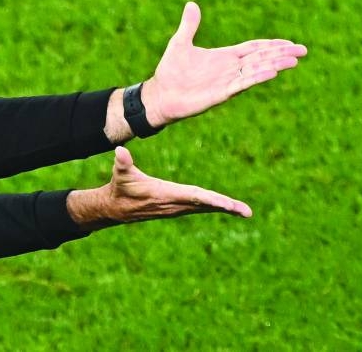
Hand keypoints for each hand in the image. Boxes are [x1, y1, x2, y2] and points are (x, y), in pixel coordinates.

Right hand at [66, 147, 251, 230]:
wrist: (116, 208)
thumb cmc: (120, 188)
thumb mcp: (121, 174)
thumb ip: (123, 163)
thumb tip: (120, 150)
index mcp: (165, 195)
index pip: (193, 197)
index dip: (211, 200)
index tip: (228, 204)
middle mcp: (175, 204)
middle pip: (205, 205)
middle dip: (225, 207)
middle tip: (246, 211)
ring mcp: (177, 208)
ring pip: (205, 208)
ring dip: (224, 208)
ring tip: (244, 211)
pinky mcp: (177, 208)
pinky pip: (201, 207)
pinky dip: (215, 206)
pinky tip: (227, 207)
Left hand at [141, 1, 306, 126]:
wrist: (160, 94)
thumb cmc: (170, 71)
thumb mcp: (180, 42)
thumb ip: (189, 25)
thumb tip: (191, 4)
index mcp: (224, 56)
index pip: (253, 49)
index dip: (271, 45)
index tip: (289, 43)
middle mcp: (230, 68)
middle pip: (261, 58)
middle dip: (281, 54)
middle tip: (303, 51)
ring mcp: (227, 81)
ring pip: (256, 70)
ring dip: (274, 65)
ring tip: (293, 61)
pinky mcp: (221, 93)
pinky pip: (242, 84)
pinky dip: (256, 77)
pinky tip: (271, 72)